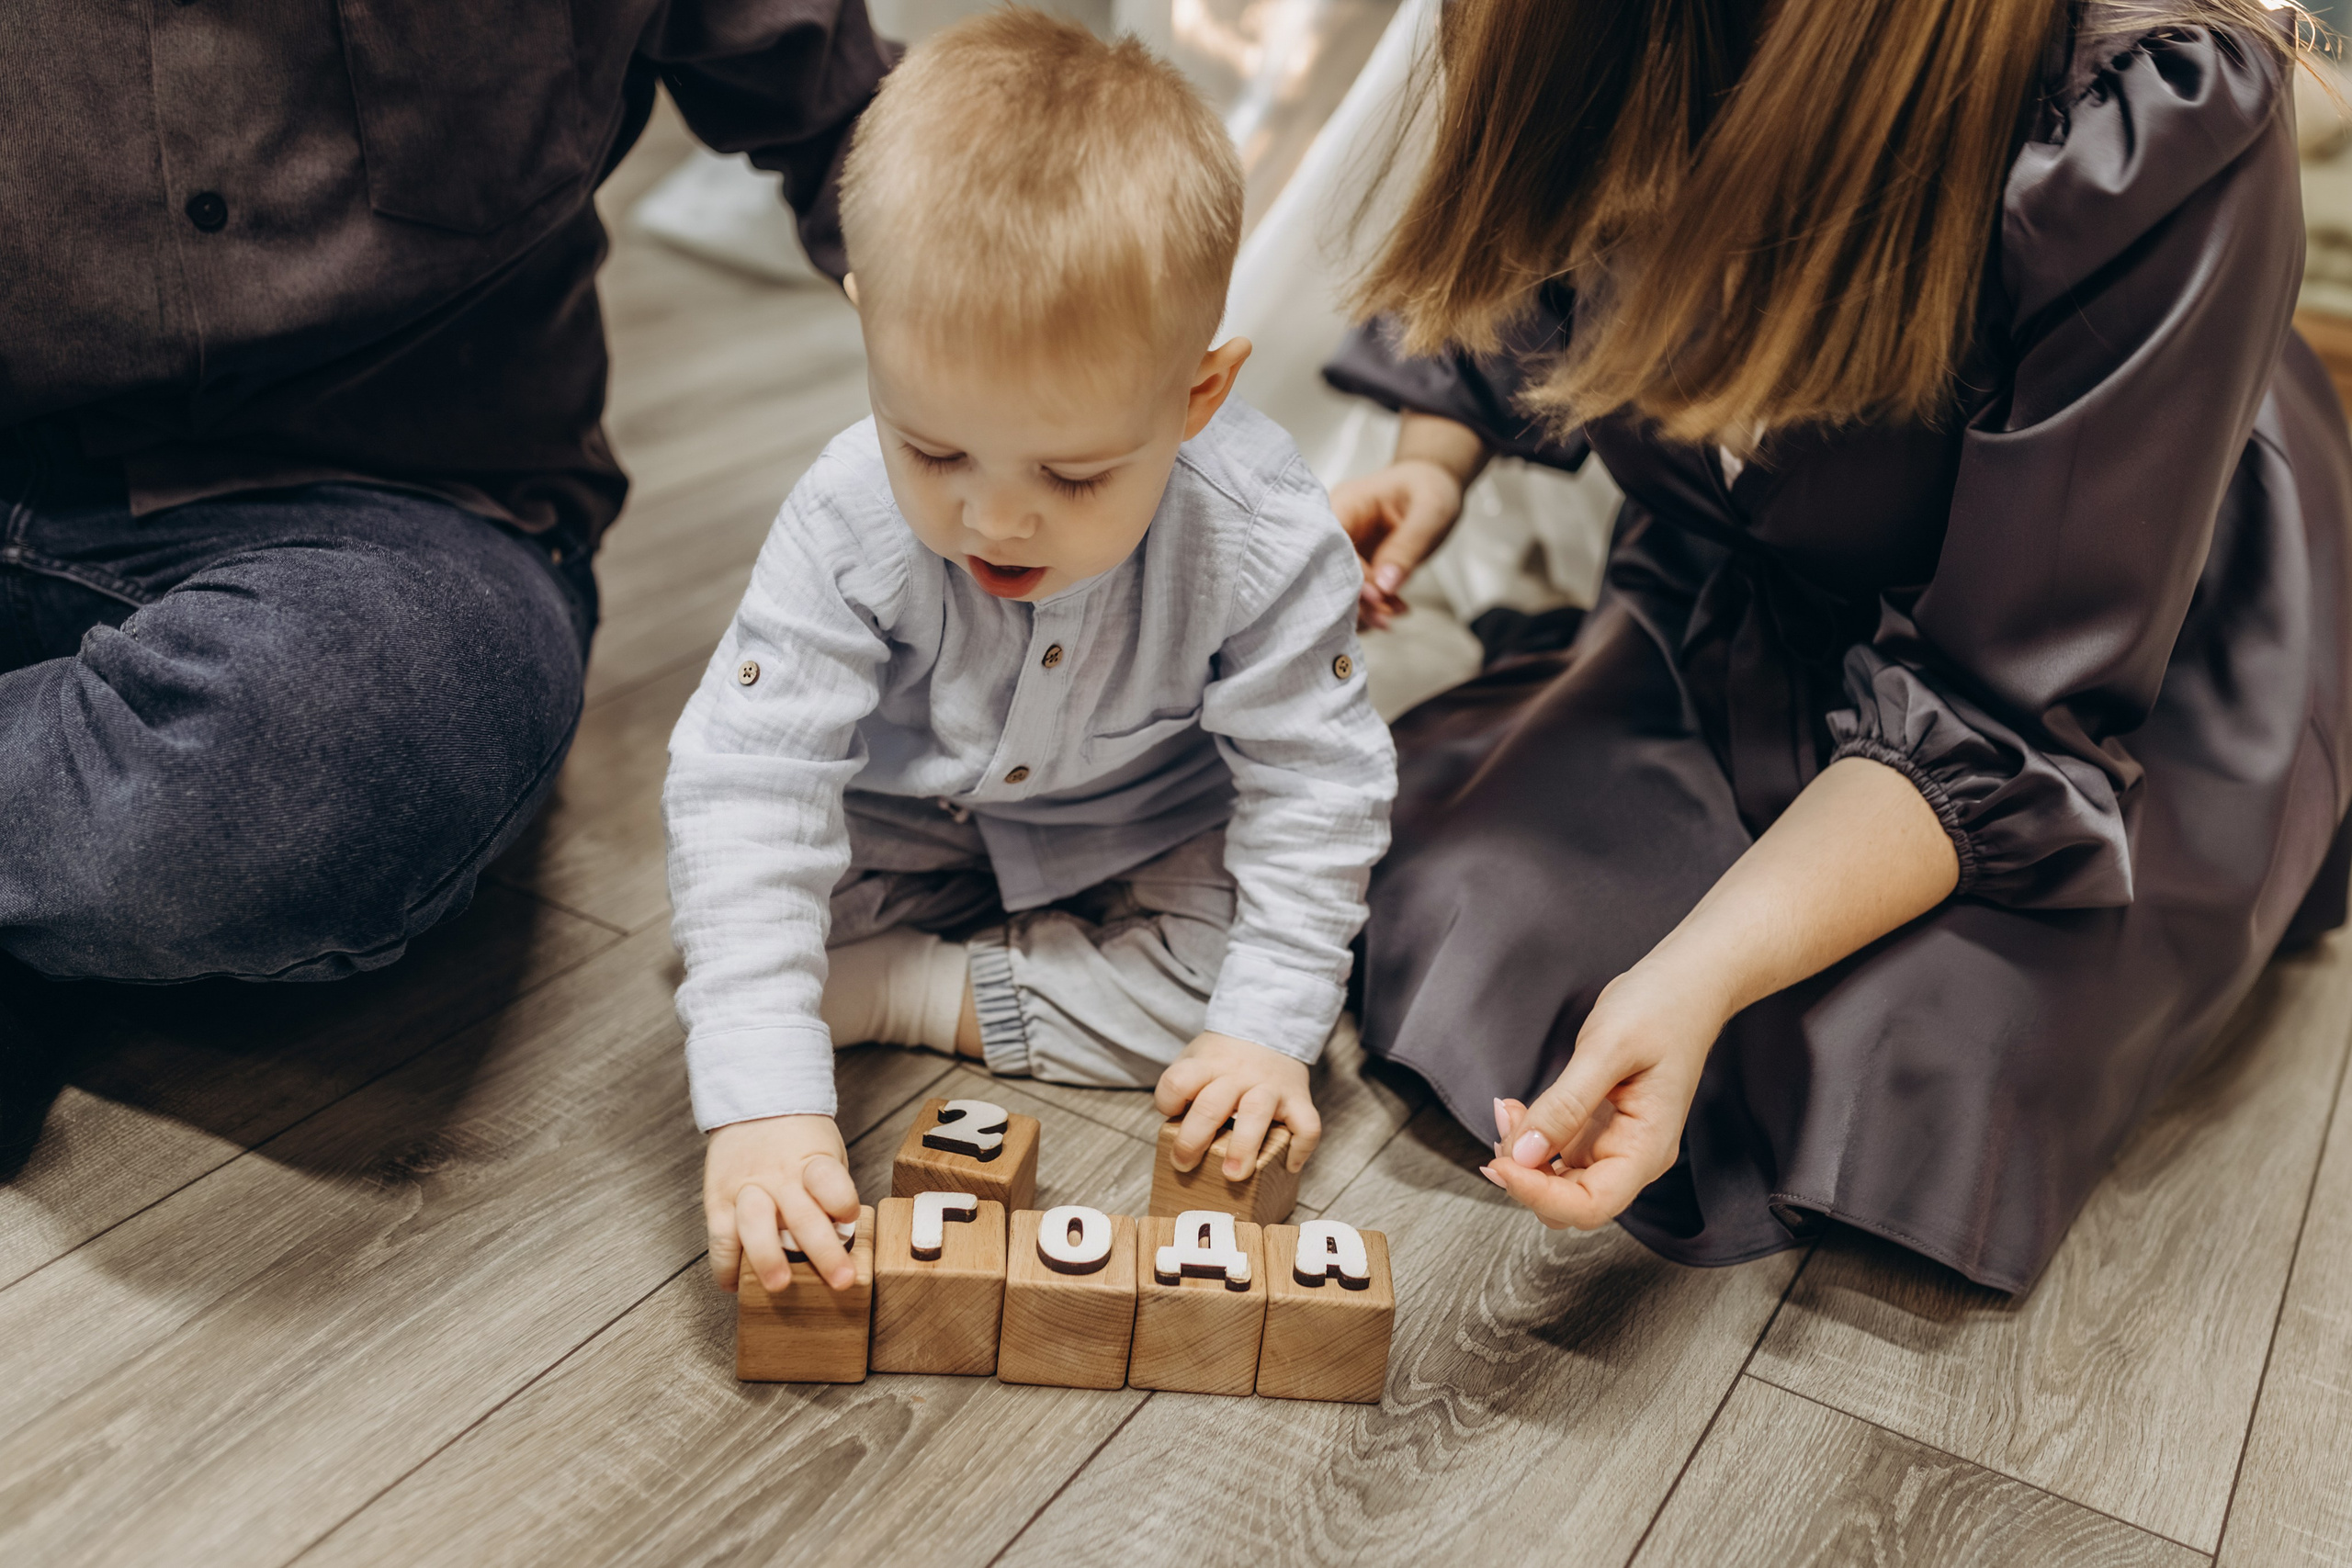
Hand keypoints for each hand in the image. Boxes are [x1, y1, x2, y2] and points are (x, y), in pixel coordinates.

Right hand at [704, 1113, 861, 1293]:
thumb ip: (830, 1191)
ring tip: (778, 1284)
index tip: (849, 1217)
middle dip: (823, 1252)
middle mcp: (780, 1178)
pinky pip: (720, 1237)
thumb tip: (840, 1236)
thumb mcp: (826, 1152)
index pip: (831, 1182)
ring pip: (755, 1226)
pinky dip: (726, 1264)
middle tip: (840, 1280)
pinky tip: (736, 1283)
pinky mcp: (718, 1200)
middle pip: (803, 1216)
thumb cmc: (797, 1138)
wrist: (753, 1103)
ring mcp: (746, 1189)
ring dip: (767, 1258)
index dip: (842, 1200)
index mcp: (813, 1163)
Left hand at [1153, 1031, 1321, 1179]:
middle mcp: (1238, 1076)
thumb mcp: (1197, 1060)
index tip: (1170, 1114)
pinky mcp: (1298, 1099)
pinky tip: (1289, 1165)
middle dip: (1194, 1139)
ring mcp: (1270, 1087)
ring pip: (1256, 1112)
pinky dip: (1300, 1147)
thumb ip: (1185, 1090)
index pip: (1178, 1081)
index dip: (1168, 1101)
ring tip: (1234, 1175)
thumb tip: (1175, 1139)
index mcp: (1208, 1066)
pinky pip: (1306, 1124)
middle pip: (1211, 1105)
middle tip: (1184, 1164)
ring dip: (1243, 1146)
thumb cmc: (1225, 1059)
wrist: (1271, 1028)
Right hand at [1329, 459, 1465, 630]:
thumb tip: (1384, 587)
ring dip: (1367, 607)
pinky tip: (1397, 607)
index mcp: (1345, 505)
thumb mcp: (1428, 514)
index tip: (1377, 597)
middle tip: (1386, 616)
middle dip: (1358, 599)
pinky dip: (1375, 605)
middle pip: (1331, 572)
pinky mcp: (1357, 565)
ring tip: (1395, 612)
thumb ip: (1405, 548)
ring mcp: (1345, 549)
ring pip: (1342, 587)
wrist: (1433, 485)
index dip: (1350, 576)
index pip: (1332, 546)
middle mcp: (1337, 528)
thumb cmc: (1430, 488)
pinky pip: (1358, 591)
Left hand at [1482, 961, 1727, 1229]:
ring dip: (1522, 1157)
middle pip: (1569, 1202)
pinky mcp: (1597, 1130)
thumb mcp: (1609, 1049)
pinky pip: (1556, 1152)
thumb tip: (1522, 1154)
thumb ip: (1566, 1104)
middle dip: (1525, 1174)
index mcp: (1646, 1149)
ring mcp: (1613, 1145)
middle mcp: (1631, 1157)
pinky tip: (1517, 1110)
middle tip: (1504, 1123)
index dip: (1539, 1195)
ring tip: (1508, 1111)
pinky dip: (1530, 1138)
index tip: (1500, 1164)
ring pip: (1556, 1180)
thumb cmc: (1661, 1009)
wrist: (1684, 985)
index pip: (1590, 1205)